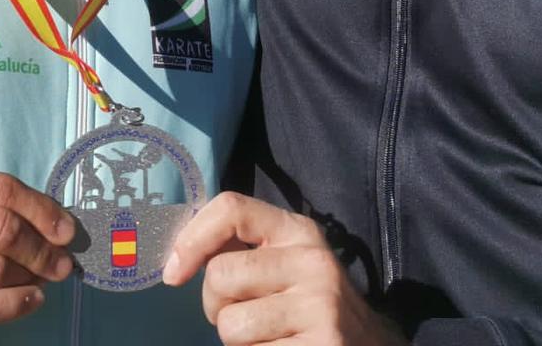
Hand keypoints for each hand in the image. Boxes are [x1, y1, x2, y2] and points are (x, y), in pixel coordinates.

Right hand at [0, 168, 76, 345]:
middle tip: (61, 262)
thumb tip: (61, 227)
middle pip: (3, 229)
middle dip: (43, 249)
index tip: (66, 230)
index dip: (43, 210)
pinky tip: (31, 299)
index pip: (3, 190)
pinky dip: (18, 304)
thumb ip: (1, 207)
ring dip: (31, 278)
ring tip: (41, 279)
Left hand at [162, 193, 403, 345]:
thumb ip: (241, 249)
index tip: (173, 273)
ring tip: (268, 336)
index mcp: (298, 231)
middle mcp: (312, 262)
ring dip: (237, 341)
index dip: (190, 239)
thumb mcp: (285, 262)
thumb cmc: (307, 302)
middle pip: (219, 276)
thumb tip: (175, 254)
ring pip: (229, 325)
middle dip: (215, 305)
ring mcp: (319, 307)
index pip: (230, 208)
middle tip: (242, 314)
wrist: (369, 345)